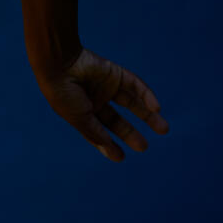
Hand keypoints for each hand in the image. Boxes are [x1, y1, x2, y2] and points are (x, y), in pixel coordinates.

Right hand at [38, 48, 168, 160]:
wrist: (59, 65)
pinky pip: (135, 85)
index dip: (109, 145)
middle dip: (130, 133)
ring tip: (163, 129)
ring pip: (132, 103)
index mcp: (81, 113)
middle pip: (117, 120)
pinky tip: (156, 109)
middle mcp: (94, 101)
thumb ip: (95, 133)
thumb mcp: (78, 119)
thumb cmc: (63, 94)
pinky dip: (147, 96)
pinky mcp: (116, 73)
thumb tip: (109, 149)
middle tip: (143, 147)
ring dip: (147, 116)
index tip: (120, 157)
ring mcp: (106, 87)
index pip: (99, 131)